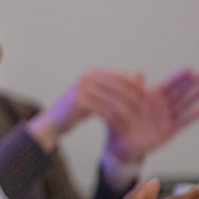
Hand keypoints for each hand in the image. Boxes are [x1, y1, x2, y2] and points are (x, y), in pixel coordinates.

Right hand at [28, 68, 144, 152]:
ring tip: (134, 118)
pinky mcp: (77, 102)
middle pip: (118, 86)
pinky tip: (120, 125)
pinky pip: (102, 110)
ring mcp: (81, 89)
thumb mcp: (97, 94)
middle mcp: (86, 77)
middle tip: (143, 108)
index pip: (120, 75)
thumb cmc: (77, 109)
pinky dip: (113, 118)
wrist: (53, 122)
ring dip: (125, 110)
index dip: (134, 86)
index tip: (145, 97)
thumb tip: (140, 75)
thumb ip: (115, 86)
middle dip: (132, 97)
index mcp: (92, 73)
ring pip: (111, 99)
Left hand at [103, 67, 198, 163]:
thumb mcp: (126, 101)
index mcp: (153, 96)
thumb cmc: (122, 119)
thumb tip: (139, 71)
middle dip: (190, 83)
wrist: (121, 142)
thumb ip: (135, 87)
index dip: (179, 76)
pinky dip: (192, 117)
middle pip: (179, 92)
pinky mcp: (168, 130)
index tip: (191, 68)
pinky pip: (182, 123)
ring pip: (183, 105)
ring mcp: (166, 118)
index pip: (169, 84)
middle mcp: (162, 106)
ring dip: (194, 97)